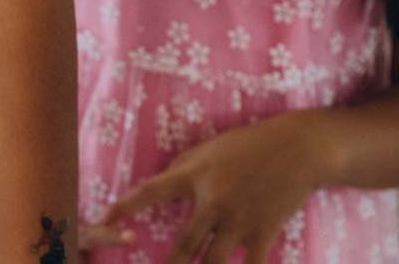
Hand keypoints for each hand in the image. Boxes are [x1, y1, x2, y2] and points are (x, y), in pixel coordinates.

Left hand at [90, 111, 331, 262]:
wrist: (296, 149)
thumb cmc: (247, 145)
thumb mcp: (207, 149)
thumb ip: (182, 170)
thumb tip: (159, 191)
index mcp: (193, 175)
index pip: (149, 192)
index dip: (124, 207)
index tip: (103, 220)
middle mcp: (213, 200)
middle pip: (183, 244)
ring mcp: (239, 220)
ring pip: (212, 262)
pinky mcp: (264, 233)